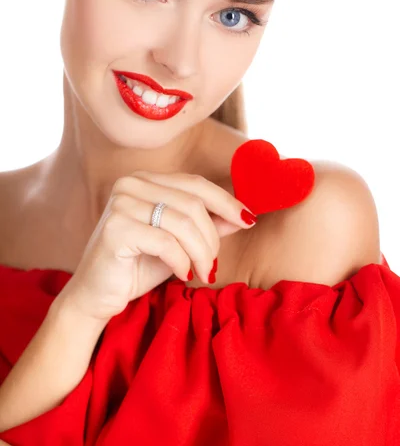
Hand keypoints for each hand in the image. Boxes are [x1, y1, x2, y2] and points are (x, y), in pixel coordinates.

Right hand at [56, 170, 256, 322]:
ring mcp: (121, 203)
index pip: (195, 184)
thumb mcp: (180, 243)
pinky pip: (166, 242)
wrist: (97, 295)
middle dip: (212, 237)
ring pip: (183, 222)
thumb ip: (207, 225)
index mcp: (145, 180)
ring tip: (203, 272)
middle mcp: (131, 184)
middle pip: (193, 203)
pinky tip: (183, 274)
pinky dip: (182, 261)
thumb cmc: (138, 266)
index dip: (226, 201)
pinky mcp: (116, 228)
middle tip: (213, 264)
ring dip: (201, 253)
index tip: (248, 219)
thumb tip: (242, 216)